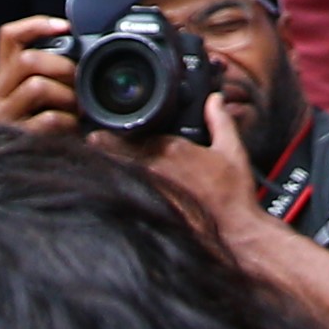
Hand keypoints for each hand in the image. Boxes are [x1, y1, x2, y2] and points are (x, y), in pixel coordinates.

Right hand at [0, 12, 84, 133]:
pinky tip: (72, 131)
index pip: (9, 38)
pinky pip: (46, 120)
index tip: (66, 27)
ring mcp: (3, 121)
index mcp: (5, 83)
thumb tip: (84, 52)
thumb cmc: (48, 136)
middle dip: (61, 66)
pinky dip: (66, 122)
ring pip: (35, 86)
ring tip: (77, 109)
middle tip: (79, 81)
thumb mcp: (47, 102)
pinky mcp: (15, 141)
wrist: (32, 185)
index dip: (36, 25)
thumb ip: (54, 78)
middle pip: (26, 60)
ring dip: (66, 95)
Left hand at [116, 92, 270, 246]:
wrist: (232, 228)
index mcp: (171, 150)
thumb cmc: (232, 192)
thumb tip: (214, 99)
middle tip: (96, 137)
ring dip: (110, 162)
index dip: (115, 127)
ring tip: (102, 156)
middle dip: (103, 143)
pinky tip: (119, 182)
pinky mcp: (150, 206)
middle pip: (115, 151)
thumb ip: (220, 120)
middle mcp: (154, 168)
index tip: (106, 123)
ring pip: (118, 171)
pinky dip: (119, 183)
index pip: (133, 131)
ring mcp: (149, 189)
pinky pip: (126, 190)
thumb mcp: (231, 150)